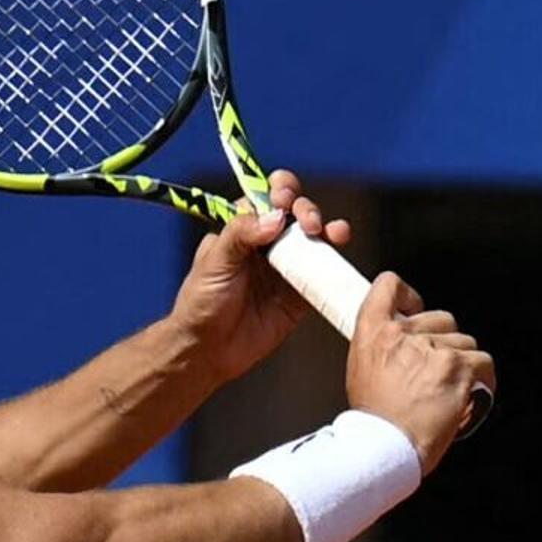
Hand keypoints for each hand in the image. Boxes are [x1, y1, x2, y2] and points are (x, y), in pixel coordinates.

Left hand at [169, 168, 350, 388]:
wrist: (207, 350)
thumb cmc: (201, 302)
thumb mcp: (214, 261)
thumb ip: (241, 233)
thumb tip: (276, 216)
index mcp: (242, 228)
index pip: (267, 196)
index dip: (280, 191)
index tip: (283, 199)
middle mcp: (267, 243)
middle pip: (296, 213)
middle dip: (306, 210)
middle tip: (307, 223)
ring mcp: (286, 267)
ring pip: (314, 238)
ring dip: (327, 227)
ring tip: (332, 232)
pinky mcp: (300, 295)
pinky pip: (323, 272)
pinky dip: (335, 258)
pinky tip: (339, 245)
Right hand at [341, 271, 493, 471]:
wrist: (386, 449)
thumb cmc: (374, 422)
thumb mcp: (360, 372)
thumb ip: (381, 347)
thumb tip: (401, 342)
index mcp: (374, 333)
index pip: (389, 285)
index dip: (406, 295)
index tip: (413, 309)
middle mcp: (405, 335)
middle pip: (440, 317)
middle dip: (442, 341)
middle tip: (431, 372)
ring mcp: (436, 350)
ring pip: (465, 342)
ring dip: (461, 365)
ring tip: (445, 391)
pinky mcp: (460, 368)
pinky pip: (483, 362)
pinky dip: (480, 379)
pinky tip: (467, 395)